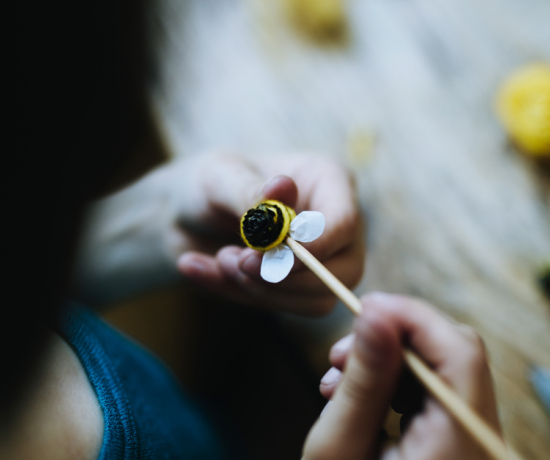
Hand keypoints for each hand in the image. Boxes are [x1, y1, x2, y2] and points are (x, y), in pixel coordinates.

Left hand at [174, 152, 363, 314]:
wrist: (186, 213)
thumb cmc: (211, 182)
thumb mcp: (219, 177)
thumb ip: (248, 190)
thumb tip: (283, 187)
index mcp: (328, 182)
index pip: (343, 223)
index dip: (312, 247)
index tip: (260, 255)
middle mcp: (334, 225)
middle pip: (344, 272)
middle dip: (285, 277)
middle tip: (235, 260)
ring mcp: (321, 261)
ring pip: (314, 300)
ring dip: (258, 287)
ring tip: (220, 257)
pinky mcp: (297, 289)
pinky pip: (281, 307)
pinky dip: (235, 293)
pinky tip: (199, 267)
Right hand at [303, 293, 500, 459]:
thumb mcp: (341, 446)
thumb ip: (365, 378)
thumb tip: (375, 312)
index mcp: (459, 446)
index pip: (461, 352)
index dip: (415, 317)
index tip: (366, 308)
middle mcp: (477, 440)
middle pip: (453, 354)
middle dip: (394, 338)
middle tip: (342, 351)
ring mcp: (468, 442)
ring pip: (440, 368)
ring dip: (387, 359)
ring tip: (338, 377)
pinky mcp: (453, 442)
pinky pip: (431, 391)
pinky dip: (392, 381)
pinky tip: (354, 393)